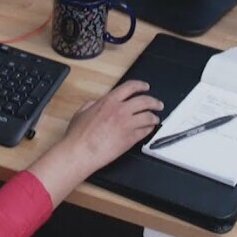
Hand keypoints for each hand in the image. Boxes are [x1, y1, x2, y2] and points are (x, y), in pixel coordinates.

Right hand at [26, 80, 162, 207]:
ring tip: (155, 118)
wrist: (82, 151)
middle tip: (158, 104)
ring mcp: (127, 124)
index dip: (140, 85)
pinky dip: (149, 129)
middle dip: (154, 101)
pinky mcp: (131, 139)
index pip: (130, 87)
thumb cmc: (79, 135)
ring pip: (148, 116)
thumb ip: (93, 104)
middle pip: (145, 100)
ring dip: (154, 117)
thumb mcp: (82, 111)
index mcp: (109, 101)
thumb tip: (98, 102)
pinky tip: (149, 129)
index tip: (145, 87)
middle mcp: (120, 110)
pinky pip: (145, 131)